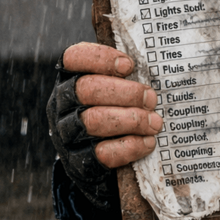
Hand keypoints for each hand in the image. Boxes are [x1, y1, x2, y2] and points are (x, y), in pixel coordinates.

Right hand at [46, 42, 161, 206]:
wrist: (99, 160)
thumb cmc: (115, 110)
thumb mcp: (117, 88)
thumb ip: (127, 77)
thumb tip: (157, 68)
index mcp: (71, 79)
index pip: (73, 58)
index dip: (100, 58)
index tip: (129, 66)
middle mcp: (62, 105)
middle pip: (87, 89)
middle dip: (126, 93)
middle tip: (151, 99)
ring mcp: (67, 134)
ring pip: (93, 121)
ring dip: (131, 119)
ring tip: (154, 122)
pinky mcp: (79, 161)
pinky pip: (102, 153)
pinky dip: (130, 146)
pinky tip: (148, 142)